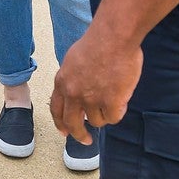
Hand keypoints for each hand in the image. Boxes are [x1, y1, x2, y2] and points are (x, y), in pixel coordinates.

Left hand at [49, 22, 143, 139]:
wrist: (114, 37)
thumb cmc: (98, 42)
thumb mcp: (74, 60)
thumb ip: (73, 78)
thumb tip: (77, 93)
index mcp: (62, 81)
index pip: (56, 109)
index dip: (60, 123)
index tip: (64, 132)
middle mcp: (73, 94)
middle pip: (72, 124)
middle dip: (79, 135)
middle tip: (86, 141)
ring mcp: (91, 100)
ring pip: (96, 121)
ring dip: (105, 114)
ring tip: (114, 97)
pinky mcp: (110, 103)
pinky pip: (113, 118)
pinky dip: (118, 111)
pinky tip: (122, 99)